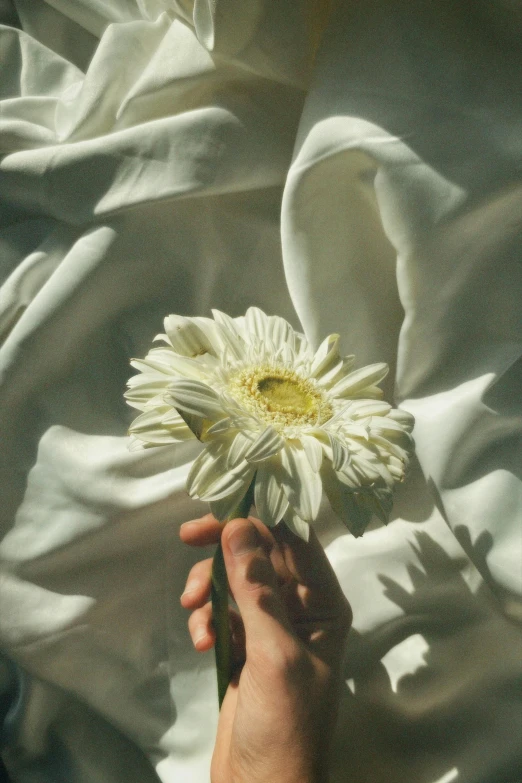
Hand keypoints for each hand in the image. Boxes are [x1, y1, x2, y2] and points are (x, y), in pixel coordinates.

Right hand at [180, 514, 351, 782]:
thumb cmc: (285, 723)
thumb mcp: (274, 653)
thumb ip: (257, 590)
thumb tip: (240, 527)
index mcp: (323, 604)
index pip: (296, 539)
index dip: (262, 514)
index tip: (224, 503)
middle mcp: (300, 607)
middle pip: (261, 552)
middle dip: (226, 547)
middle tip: (189, 535)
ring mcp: (270, 625)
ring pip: (236, 579)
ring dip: (211, 586)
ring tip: (193, 609)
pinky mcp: (245, 644)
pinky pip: (223, 610)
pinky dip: (207, 618)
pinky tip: (200, 641)